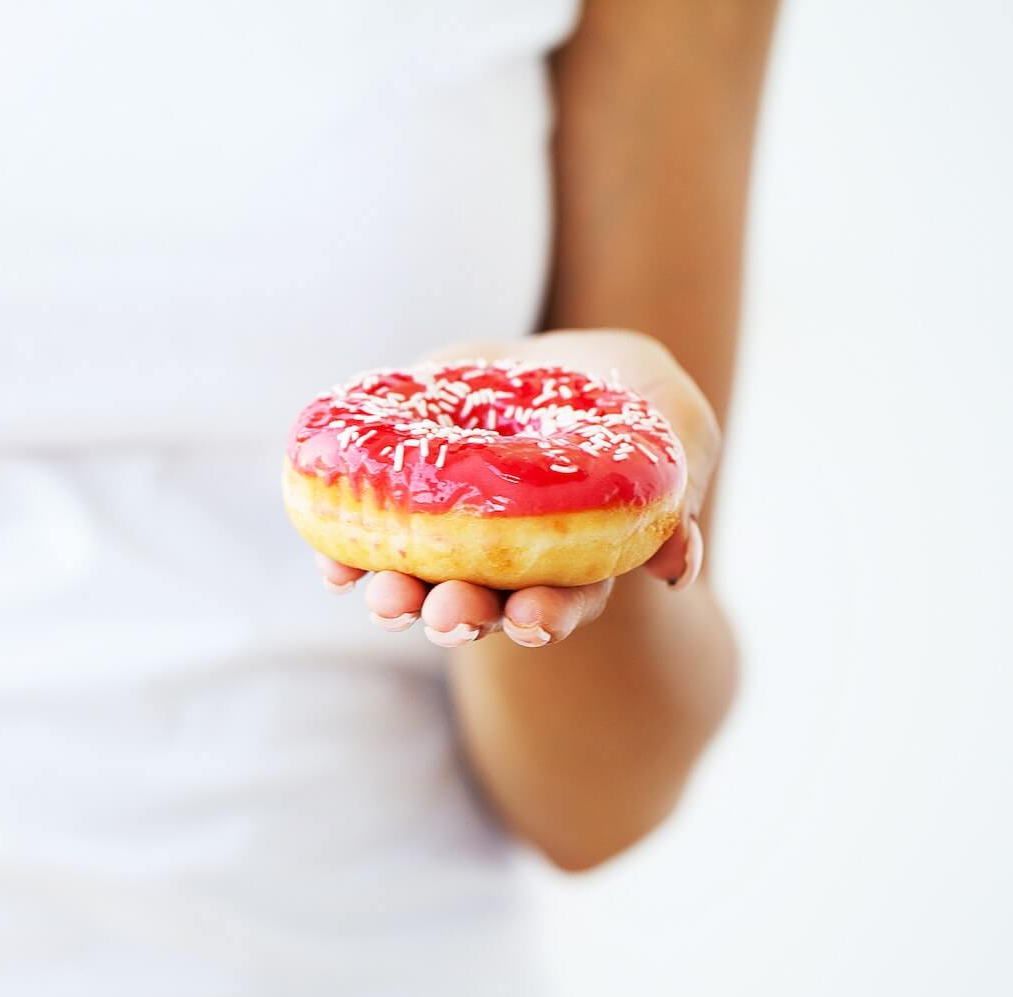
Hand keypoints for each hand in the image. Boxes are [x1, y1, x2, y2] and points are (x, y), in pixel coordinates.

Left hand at [317, 329, 719, 646]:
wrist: (558, 361)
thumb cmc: (629, 398)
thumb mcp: (673, 421)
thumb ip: (679, 485)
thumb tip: (676, 566)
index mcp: (570, 560)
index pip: (560, 602)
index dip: (546, 616)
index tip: (531, 618)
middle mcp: (501, 565)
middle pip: (482, 607)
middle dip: (463, 617)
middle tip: (449, 615)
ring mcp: (445, 536)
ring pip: (418, 584)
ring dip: (400, 599)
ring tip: (387, 598)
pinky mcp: (398, 497)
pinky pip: (361, 540)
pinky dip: (344, 558)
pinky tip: (333, 568)